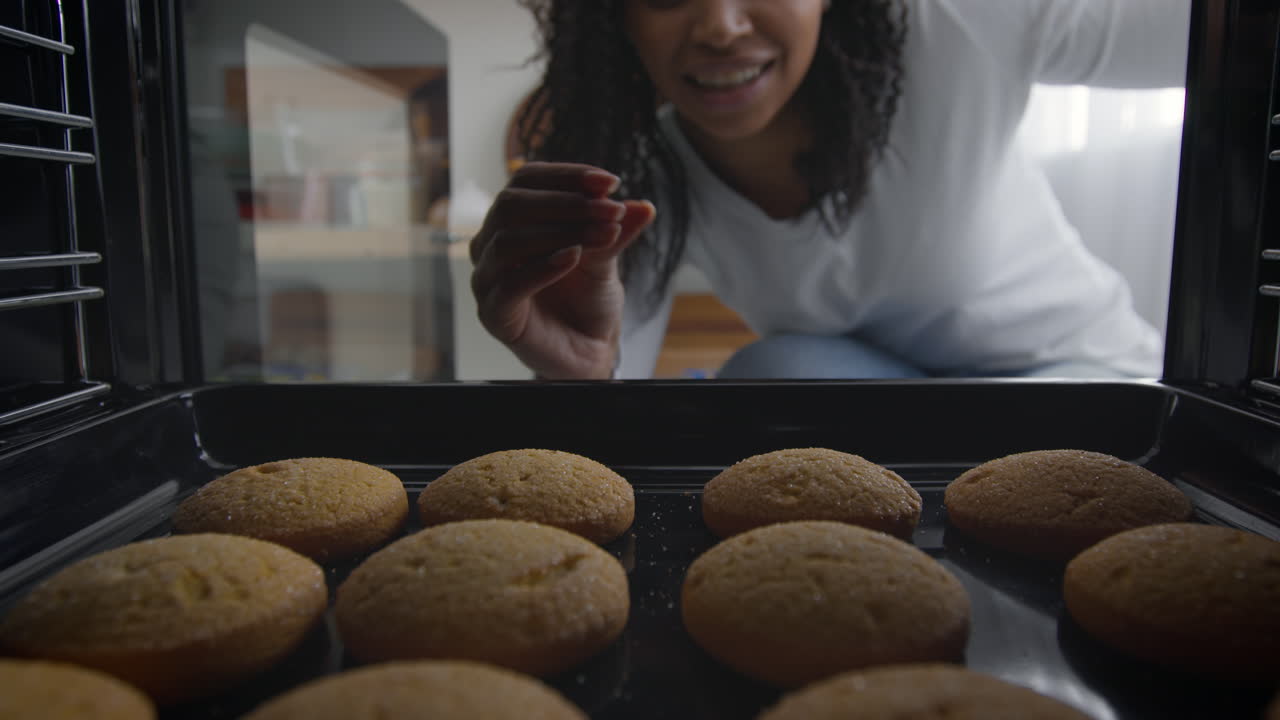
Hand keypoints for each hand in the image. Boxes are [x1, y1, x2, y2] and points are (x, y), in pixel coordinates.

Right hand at [470, 162, 655, 378]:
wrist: (588, 349)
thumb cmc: (588, 299)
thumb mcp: (606, 258)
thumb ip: (617, 231)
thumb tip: (645, 207)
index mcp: (513, 221)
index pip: (527, 180)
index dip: (566, 175)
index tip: (610, 182)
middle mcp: (491, 245)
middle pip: (512, 205)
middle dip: (567, 202)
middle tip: (611, 210)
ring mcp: (487, 280)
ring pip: (509, 241)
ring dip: (560, 231)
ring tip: (602, 233)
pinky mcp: (494, 315)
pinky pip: (510, 285)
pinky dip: (542, 267)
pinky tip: (573, 257)